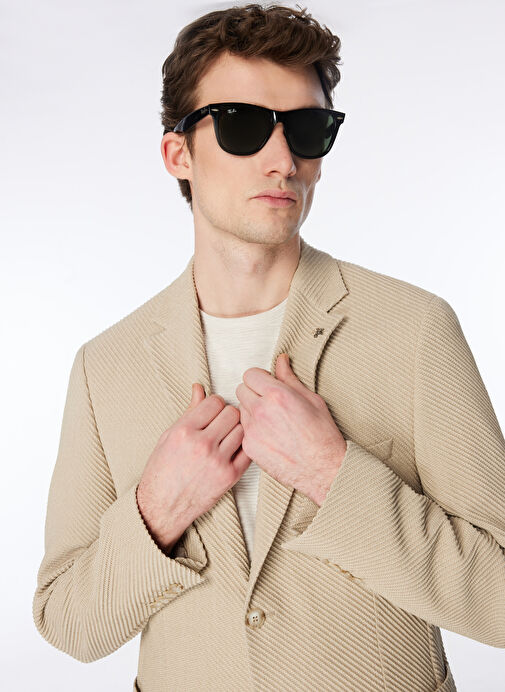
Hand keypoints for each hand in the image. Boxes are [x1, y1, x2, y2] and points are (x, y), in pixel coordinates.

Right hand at [137, 384, 251, 550]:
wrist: (163, 505)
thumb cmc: (162, 469)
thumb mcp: (169, 435)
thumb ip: (189, 411)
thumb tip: (199, 388)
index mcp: (184, 431)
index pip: (214, 402)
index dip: (215, 404)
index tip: (212, 411)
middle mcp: (201, 444)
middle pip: (232, 413)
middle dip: (227, 415)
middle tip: (221, 423)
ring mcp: (217, 461)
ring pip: (242, 429)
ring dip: (236, 430)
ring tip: (226, 436)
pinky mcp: (230, 476)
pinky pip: (248, 450)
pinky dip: (243, 446)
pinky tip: (233, 448)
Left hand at [235, 353, 346, 505]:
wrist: (322, 469)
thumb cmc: (322, 436)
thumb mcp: (311, 400)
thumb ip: (290, 378)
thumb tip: (281, 361)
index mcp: (277, 395)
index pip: (250, 374)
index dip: (260, 377)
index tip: (267, 383)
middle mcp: (261, 411)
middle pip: (241, 389)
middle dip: (253, 392)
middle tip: (269, 401)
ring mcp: (253, 430)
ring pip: (240, 409)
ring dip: (251, 410)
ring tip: (271, 419)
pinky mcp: (249, 446)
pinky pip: (243, 429)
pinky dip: (252, 429)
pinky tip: (269, 434)